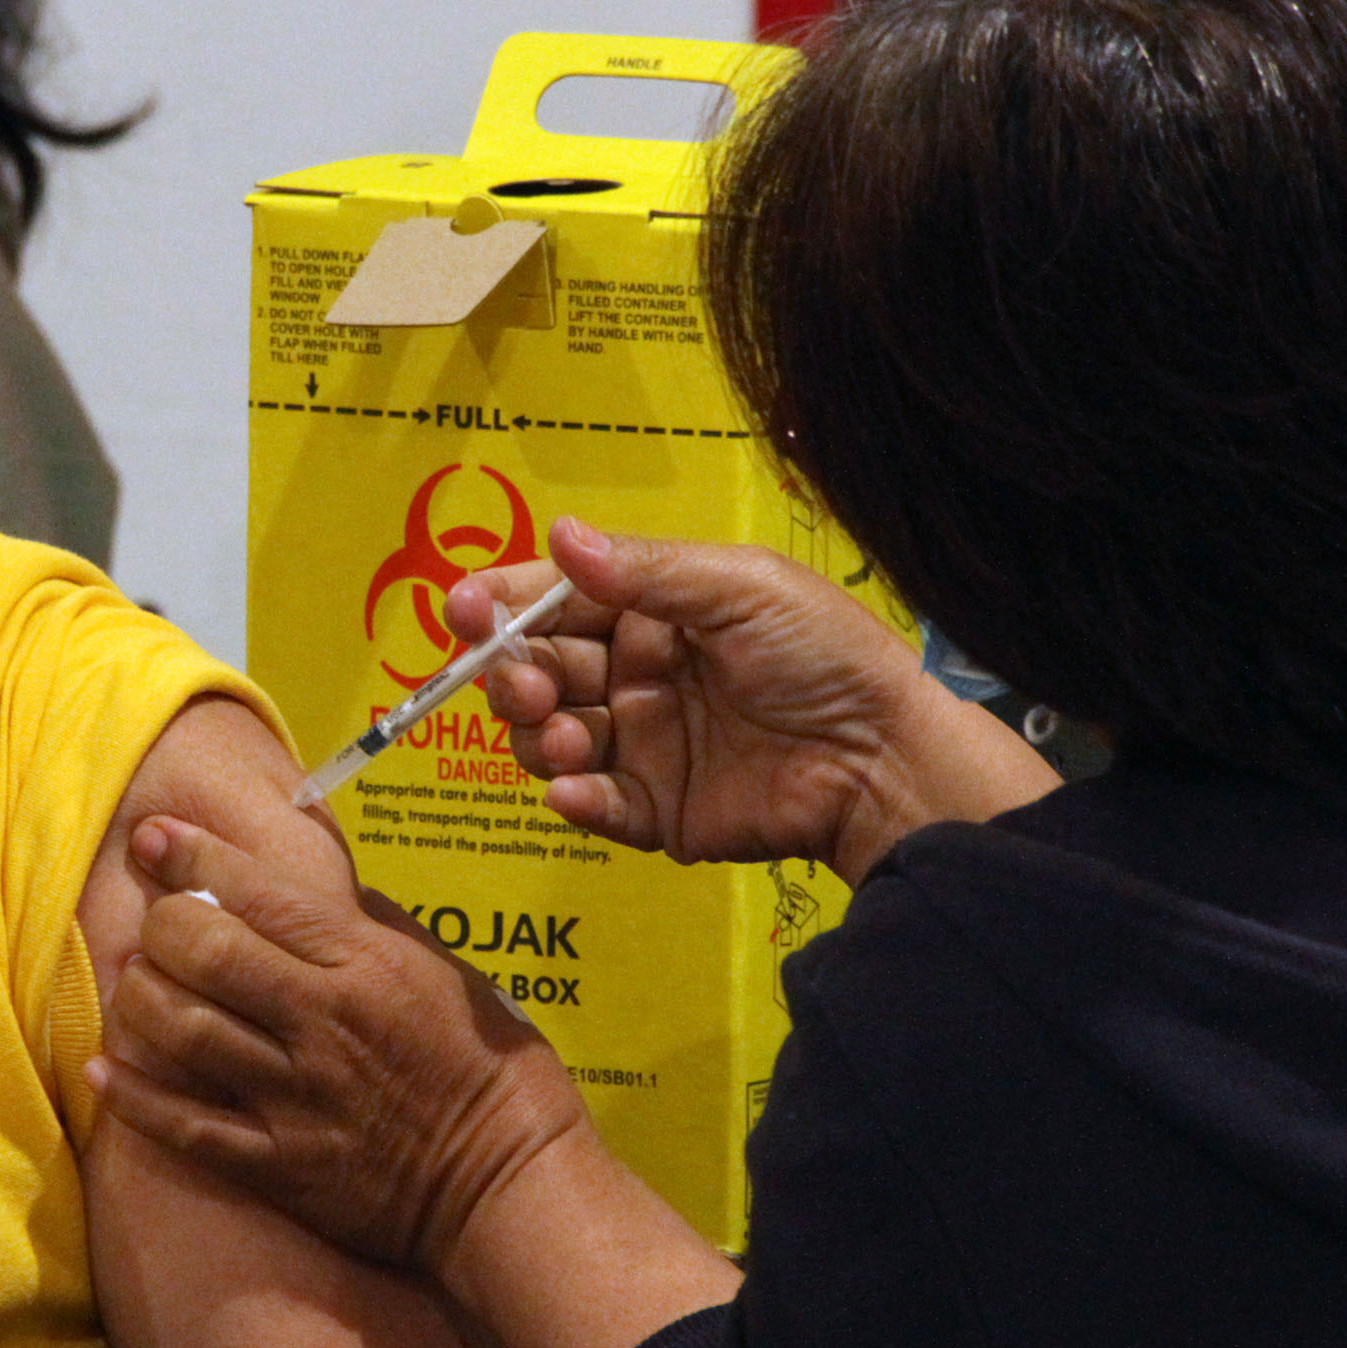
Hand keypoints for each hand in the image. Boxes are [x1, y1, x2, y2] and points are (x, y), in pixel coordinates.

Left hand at [90, 817, 591, 1285]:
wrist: (511, 1186)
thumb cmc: (491, 1069)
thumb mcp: (445, 971)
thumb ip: (371, 925)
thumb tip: (309, 885)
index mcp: (366, 965)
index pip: (258, 893)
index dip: (192, 856)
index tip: (152, 836)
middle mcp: (324, 1023)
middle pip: (204, 952)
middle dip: (159, 925)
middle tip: (151, 923)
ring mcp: (297, 1098)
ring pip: (183, 1030)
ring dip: (139, 997)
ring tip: (133, 982)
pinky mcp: (281, 1168)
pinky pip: (185, 1126)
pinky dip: (132, 1094)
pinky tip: (102, 1066)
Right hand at [450, 518, 1057, 882]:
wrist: (883, 758)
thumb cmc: (823, 654)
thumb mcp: (740, 589)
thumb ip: (647, 571)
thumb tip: (557, 536)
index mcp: (653, 610)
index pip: (556, 599)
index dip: (503, 602)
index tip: (463, 610)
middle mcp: (634, 673)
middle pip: (537, 668)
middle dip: (515, 673)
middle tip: (529, 686)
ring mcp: (642, 744)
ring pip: (548, 737)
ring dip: (539, 735)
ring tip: (571, 736)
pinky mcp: (656, 811)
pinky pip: (593, 805)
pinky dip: (572, 797)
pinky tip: (574, 788)